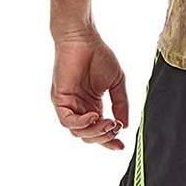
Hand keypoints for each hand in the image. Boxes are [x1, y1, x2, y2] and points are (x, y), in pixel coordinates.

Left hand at [51, 31, 128, 149]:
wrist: (84, 38)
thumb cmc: (99, 56)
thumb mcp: (117, 83)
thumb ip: (121, 104)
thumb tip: (125, 125)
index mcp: (93, 105)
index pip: (99, 130)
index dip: (109, 141)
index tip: (121, 146)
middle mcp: (80, 108)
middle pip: (88, 135)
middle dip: (104, 137)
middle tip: (116, 129)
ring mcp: (69, 105)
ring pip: (78, 131)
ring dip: (95, 132)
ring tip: (109, 124)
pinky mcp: (60, 100)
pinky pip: (68, 120)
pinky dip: (81, 123)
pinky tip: (95, 116)